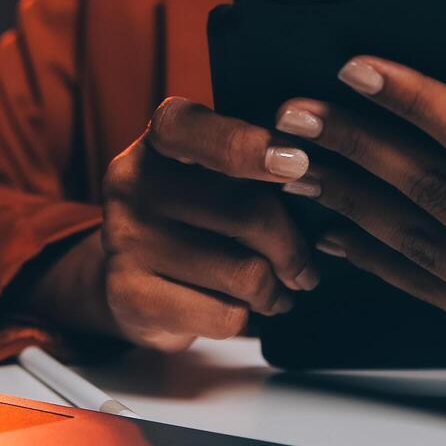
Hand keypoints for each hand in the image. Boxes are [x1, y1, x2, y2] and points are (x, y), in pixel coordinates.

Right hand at [77, 98, 321, 350]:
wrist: (135, 280)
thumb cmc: (200, 216)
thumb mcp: (219, 174)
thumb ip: (258, 165)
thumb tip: (320, 180)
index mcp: (161, 137)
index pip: (196, 128)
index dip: (249, 146)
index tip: (300, 164)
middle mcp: (132, 181)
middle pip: (246, 212)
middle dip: (294, 249)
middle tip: (308, 269)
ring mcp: (125, 240)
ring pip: (244, 273)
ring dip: (277, 291)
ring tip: (280, 292)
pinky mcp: (129, 296)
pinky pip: (224, 315)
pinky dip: (248, 318)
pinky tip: (245, 310)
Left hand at [275, 8, 445, 389]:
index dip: (419, 101)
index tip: (362, 69)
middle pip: (430, 192)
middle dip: (355, 145)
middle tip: (294, 110)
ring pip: (414, 242)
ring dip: (348, 198)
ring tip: (294, 162)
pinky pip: (426, 288)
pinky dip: (375, 257)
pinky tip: (335, 230)